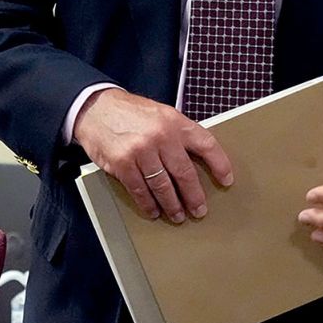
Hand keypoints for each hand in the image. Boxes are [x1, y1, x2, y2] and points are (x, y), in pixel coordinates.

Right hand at [72, 88, 233, 223]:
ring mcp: (141, 151)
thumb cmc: (131, 112)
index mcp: (174, 121)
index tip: (226, 179)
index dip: (219, 163)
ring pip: (163, 186)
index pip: (206, 143)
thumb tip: (196, 160)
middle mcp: (161, 136)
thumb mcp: (161, 114)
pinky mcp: (122, 164)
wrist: (96, 108)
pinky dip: (148, 204)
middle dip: (194, 196)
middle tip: (199, 210)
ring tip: (178, 215)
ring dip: (172, 205)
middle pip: (185, 173)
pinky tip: (153, 210)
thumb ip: (177, 134)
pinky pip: (140, 190)